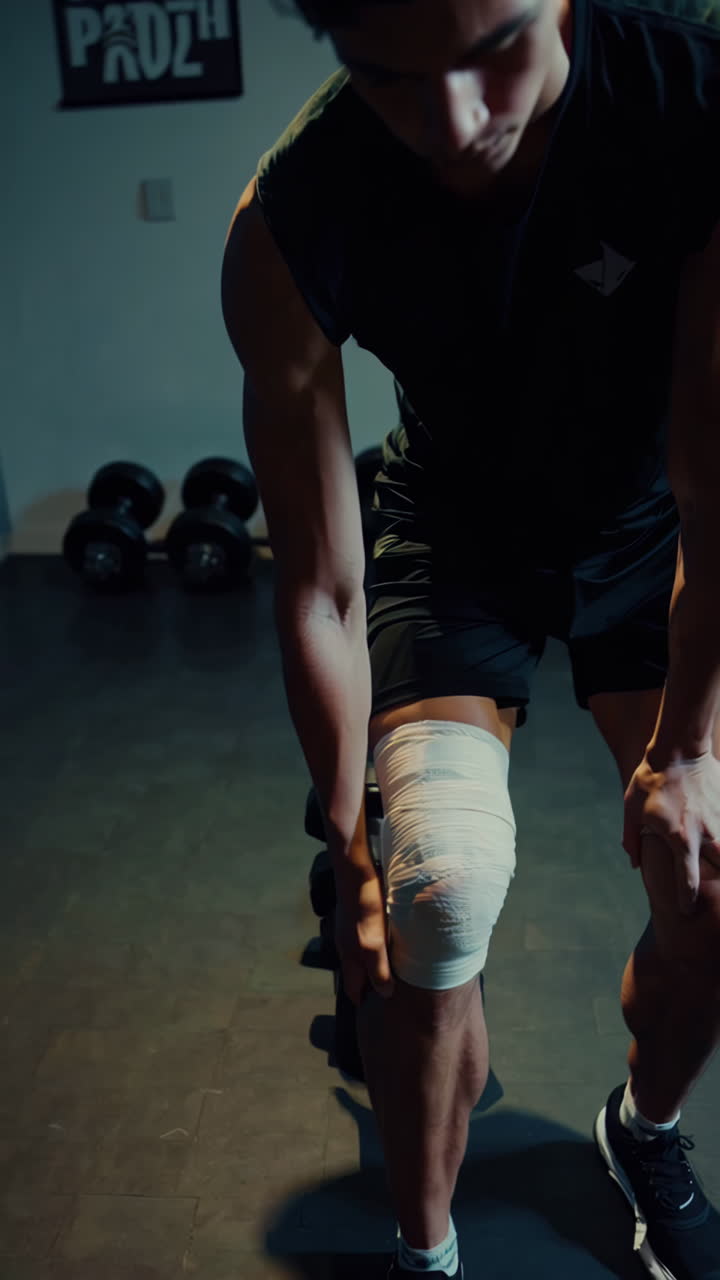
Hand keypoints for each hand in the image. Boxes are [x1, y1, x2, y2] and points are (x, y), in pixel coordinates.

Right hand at [334, 869, 394, 1005]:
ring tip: (390, 972)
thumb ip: (377, 967)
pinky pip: (363, 938)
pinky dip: (373, 947)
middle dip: (367, 985)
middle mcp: (345, 944)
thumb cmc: (364, 903)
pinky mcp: (354, 914)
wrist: (355, 868)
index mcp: (349, 954)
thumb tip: (385, 993)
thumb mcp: (373, 939)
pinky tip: (386, 941)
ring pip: (359, 955)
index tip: (374, 1014)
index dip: (362, 1001)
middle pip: (355, 973)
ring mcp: (348, 928)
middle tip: (386, 995)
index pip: (352, 988)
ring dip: (371, 965)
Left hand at [623, 750, 719, 912]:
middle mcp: (705, 835)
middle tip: (711, 896)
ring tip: (714, 866)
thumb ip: (632, 840)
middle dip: (718, 886)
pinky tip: (716, 835)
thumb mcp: (632, 811)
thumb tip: (634, 864)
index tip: (686, 910)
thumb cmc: (650, 780)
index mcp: (680, 839)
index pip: (687, 879)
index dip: (687, 899)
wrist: (678, 748)